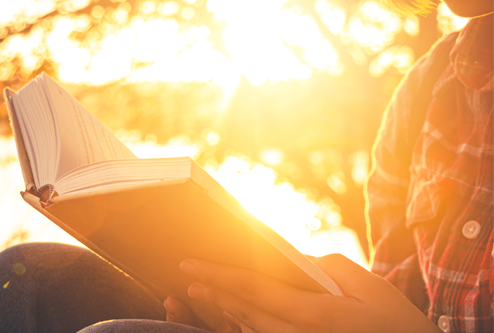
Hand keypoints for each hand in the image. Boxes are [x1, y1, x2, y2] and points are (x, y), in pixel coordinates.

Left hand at [178, 254, 440, 332]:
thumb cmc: (396, 324)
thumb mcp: (371, 286)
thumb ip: (328, 267)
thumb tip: (296, 259)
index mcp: (318, 316)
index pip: (257, 291)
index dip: (220, 276)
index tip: (192, 265)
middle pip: (245, 314)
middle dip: (213, 294)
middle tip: (188, 276)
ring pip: (249, 332)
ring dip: (221, 312)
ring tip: (199, 294)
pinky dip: (241, 329)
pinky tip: (229, 315)